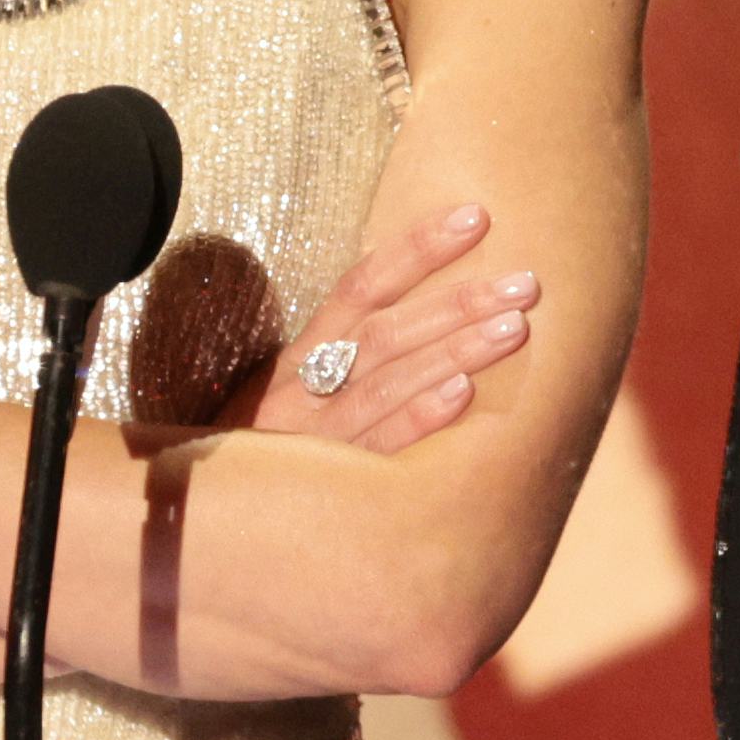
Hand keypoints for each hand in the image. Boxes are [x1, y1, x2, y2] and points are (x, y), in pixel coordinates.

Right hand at [242, 202, 539, 456]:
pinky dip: (418, 416)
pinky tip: (462, 392)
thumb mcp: (295, 396)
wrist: (214, 521)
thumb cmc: (273, 454)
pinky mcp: (329, 482)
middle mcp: (305, 387)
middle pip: (385, 330)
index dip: (417, 249)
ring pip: (388, 380)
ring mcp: (316, 434)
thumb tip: (421, 311)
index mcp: (300, 357)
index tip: (476, 217)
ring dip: (454, 349)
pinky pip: (378, 444)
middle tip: (525, 283)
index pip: (362, 286)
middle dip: (457, 301)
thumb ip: (344, 358)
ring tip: (514, 327)